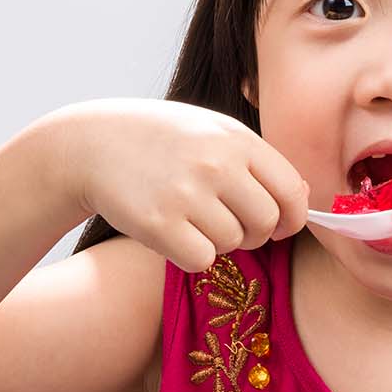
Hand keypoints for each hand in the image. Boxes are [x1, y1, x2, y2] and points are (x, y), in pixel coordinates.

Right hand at [42, 98, 310, 272]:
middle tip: (228, 224)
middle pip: (267, 224)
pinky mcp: (158, 224)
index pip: (292, 190)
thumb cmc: (159, 140)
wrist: (90, 144)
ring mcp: (187, 194)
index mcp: (236, 138)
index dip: (292, 217)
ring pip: (233, 244)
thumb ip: (254, 160)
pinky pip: (201, 260)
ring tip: (190, 219)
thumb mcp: (210, 131)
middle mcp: (216, 164)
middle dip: (254, 234)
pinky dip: (191, 255)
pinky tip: (172, 234)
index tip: (279, 225)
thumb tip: (301, 197)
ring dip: (217, 242)